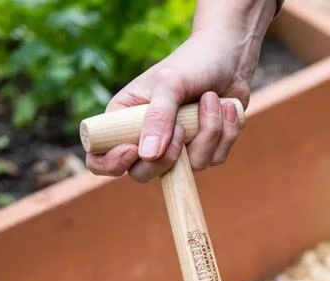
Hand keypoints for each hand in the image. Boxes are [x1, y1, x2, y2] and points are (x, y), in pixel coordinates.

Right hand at [86, 13, 268, 182]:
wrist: (230, 58)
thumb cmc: (192, 63)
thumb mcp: (170, 84)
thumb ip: (157, 118)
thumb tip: (146, 156)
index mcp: (123, 118)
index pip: (99, 156)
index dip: (111, 163)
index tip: (133, 151)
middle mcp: (146, 137)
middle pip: (143, 174)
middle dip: (167, 158)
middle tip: (181, 129)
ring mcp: (175, 148)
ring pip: (187, 170)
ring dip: (207, 133)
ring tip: (211, 99)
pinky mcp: (203, 150)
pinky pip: (214, 159)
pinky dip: (225, 133)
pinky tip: (225, 107)